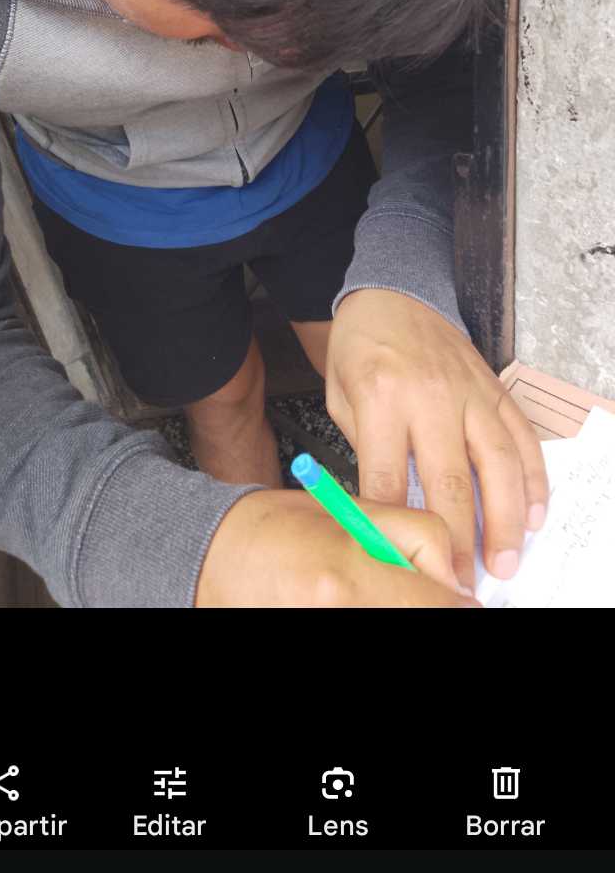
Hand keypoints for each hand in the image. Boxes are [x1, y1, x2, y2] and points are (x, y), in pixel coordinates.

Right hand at [195, 488, 480, 606]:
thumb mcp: (351, 513)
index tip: (457, 597)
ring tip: (373, 591)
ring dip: (398, 608)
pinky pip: (368, 625)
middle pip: (421, 616)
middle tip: (410, 590)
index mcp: (348, 575)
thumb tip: (454, 574)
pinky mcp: (314, 636)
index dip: (456, 600)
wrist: (211, 556)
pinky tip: (352, 600)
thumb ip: (413, 536)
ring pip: (397, 621)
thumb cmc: (270, 530)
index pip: (439, 604)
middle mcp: (338, 612)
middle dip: (425, 604)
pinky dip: (371, 613)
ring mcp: (322, 626)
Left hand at [326, 288, 548, 593]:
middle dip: (456, 539)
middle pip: (448, 479)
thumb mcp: (340, 398)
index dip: (394, 526)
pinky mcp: (494, 389)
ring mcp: (468, 392)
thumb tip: (384, 511)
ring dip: (504, 518)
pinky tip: (532, 513)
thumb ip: (364, 451)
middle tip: (462, 578)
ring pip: (497, 463)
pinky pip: (521, 438)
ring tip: (505, 559)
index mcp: (380, 397)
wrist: (391, 294)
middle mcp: (430, 395)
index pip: (386, 476)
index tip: (400, 561)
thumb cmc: (361, 350)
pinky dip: (531, 479)